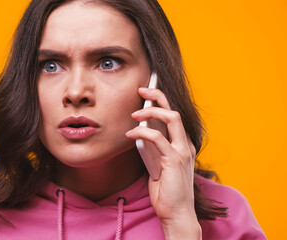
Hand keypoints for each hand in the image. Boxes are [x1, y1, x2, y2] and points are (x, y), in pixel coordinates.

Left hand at [126, 87, 200, 238]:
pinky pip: (157, 137)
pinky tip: (131, 133)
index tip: (147, 90)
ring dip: (150, 111)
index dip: (162, 100)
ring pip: (171, 118)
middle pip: (174, 110)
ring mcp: (182, 151)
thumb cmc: (165, 190)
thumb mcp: (156, 163)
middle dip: (158, 96)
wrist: (176, 212)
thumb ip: (151, 147)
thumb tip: (138, 131)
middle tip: (141, 89)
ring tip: (134, 112)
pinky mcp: (175, 160)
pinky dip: (142, 131)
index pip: (173, 116)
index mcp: (181, 144)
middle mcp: (185, 144)